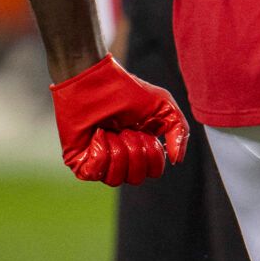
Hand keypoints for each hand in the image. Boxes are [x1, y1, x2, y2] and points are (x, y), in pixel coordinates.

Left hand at [50, 56, 188, 185]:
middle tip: (127, 129)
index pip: (153, 171)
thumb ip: (179, 131)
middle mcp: (121, 158)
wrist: (93, 81)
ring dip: (118, 151)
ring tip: (111, 130)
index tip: (146, 133)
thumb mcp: (164, 105)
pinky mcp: (80, 162)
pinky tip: (96, 135)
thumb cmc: (125, 89)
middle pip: (137, 178)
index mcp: (141, 147)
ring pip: (116, 179)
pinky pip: (96, 173)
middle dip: (135, 151)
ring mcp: (100, 161)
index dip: (153, 155)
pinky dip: (101, 152)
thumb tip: (176, 160)